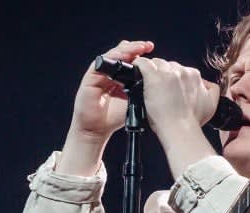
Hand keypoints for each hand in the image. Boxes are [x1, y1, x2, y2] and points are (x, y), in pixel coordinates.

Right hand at [57, 40, 152, 175]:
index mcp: (120, 77)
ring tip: (136, 48)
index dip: (140, 54)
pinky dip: (110, 59)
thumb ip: (142, 91)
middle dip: (135, 48)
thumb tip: (160, 82)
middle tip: (146, 45)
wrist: (97, 130)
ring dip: (124, 51)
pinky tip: (121, 57)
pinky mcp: (89, 79)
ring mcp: (99, 75)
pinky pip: (99, 64)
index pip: (130, 60)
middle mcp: (109, 73)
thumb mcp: (134, 102)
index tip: (151, 49)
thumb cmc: (114, 117)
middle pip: (122, 54)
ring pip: (111, 56)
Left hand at [130, 57, 219, 135]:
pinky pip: (143, 63)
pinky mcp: (153, 76)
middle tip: (160, 90)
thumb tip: (207, 84)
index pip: (180, 69)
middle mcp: (182, 71)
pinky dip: (139, 66)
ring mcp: (167, 73)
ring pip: (156, 64)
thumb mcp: (211, 104)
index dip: (174, 78)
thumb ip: (212, 90)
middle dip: (163, 75)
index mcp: (194, 76)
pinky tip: (137, 73)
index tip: (170, 88)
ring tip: (149, 87)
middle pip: (168, 65)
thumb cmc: (192, 121)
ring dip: (152, 73)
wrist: (181, 129)